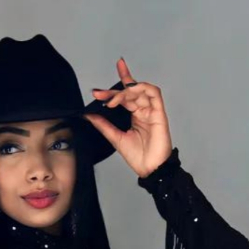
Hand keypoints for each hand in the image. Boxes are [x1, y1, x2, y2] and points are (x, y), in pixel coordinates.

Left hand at [82, 56, 173, 178]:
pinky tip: (128, 93)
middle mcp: (143, 110)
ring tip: (112, 99)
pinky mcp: (159, 112)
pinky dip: (141, 88)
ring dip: (125, 90)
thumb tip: (89, 114)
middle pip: (129, 91)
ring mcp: (152, 110)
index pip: (126, 94)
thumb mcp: (115, 138)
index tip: (104, 79)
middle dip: (113, 91)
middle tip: (99, 94)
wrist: (150, 169)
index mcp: (135, 115)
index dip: (120, 80)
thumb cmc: (137, 156)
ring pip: (139, 90)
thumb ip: (103, 125)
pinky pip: (153, 93)